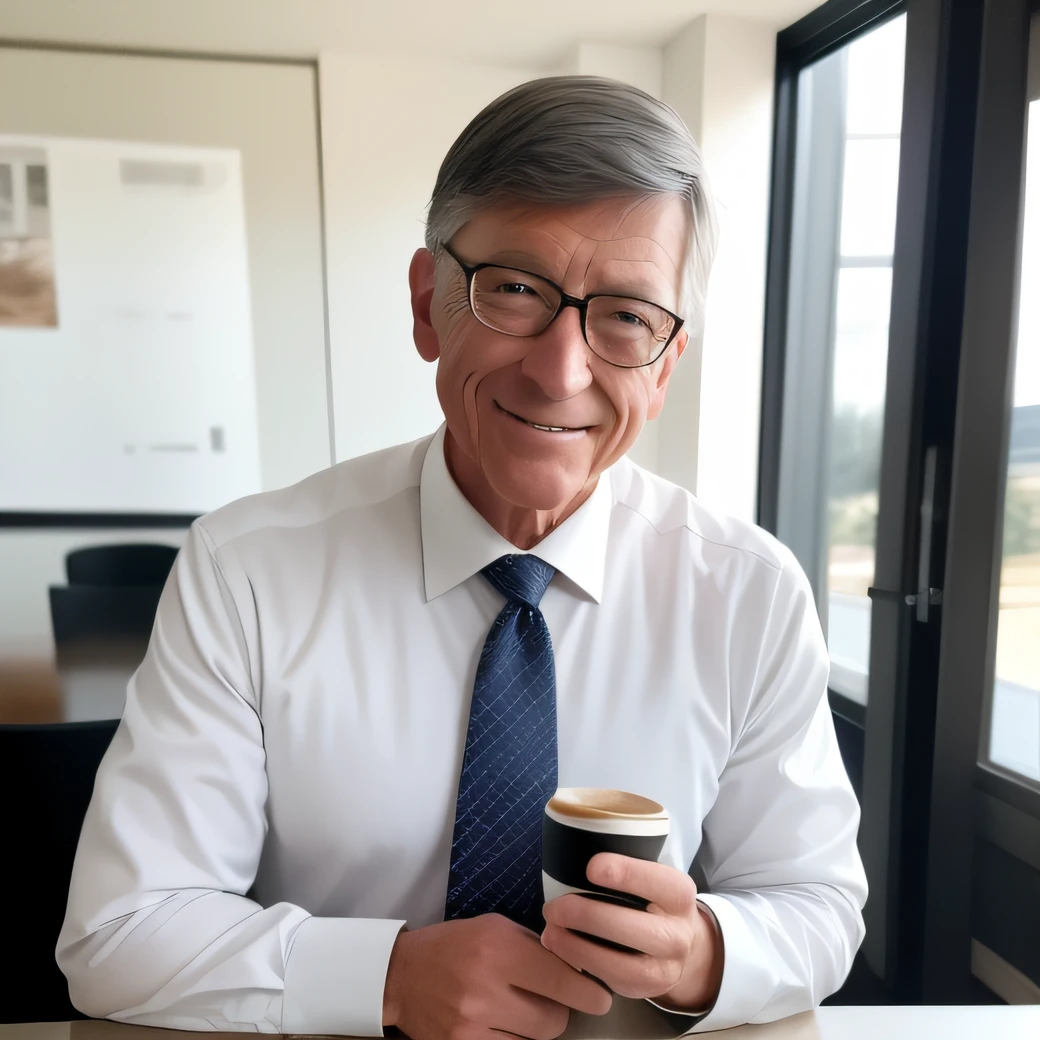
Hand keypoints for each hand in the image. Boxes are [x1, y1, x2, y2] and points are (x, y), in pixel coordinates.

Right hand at [382, 913, 611, 1039]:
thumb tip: (576, 966)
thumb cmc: (454, 945)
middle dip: (560, 1010)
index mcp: (498, 948)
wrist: (402, 974)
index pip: (561, 979)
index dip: (588, 992)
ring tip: (518, 1009)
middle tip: (549, 1000)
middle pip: (554, 1019)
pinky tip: (503, 1024)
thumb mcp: (494, 928)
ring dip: (536, 1028)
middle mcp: (486, 986)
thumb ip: (534, 946)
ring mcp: (472, 1024)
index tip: (600, 997)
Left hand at [540, 853, 723, 1011]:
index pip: (656, 881)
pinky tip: (562, 951)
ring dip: (578, 948)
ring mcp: (667, 968)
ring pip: (621, 965)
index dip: (624, 873)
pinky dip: (583, 966)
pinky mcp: (648, 989)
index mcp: (678, 893)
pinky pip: (613, 982)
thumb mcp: (651, 879)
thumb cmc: (651, 900)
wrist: (682, 944)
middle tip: (553, 907)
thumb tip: (572, 857)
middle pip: (634, 928)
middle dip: (588, 917)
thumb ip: (625, 871)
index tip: (590, 867)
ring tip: (550, 933)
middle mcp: (679, 933)